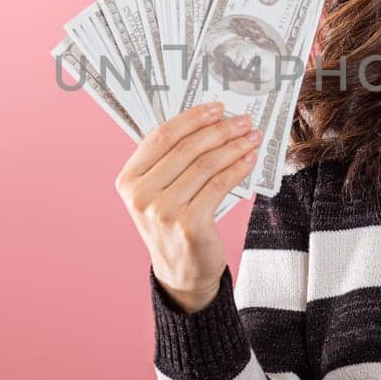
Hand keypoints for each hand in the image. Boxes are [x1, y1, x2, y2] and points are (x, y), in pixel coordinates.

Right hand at [116, 100, 261, 311]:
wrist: (181, 272)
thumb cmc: (173, 224)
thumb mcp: (159, 192)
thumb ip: (171, 161)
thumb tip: (208, 122)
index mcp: (128, 180)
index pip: (161, 137)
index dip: (191, 118)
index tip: (217, 107)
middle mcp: (141, 195)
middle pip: (186, 148)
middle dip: (219, 129)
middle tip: (242, 120)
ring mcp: (163, 211)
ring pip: (205, 165)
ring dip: (233, 147)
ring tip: (251, 137)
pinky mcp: (188, 225)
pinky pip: (218, 185)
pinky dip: (237, 169)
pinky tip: (249, 160)